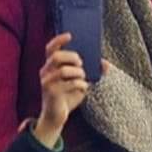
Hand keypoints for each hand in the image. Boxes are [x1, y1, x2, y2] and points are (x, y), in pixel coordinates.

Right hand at [33, 33, 96, 148]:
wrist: (57, 117)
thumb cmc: (67, 96)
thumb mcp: (80, 82)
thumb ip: (91, 71)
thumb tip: (106, 63)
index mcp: (50, 66)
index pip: (50, 48)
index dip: (59, 40)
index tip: (70, 35)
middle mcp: (46, 72)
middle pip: (57, 57)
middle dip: (72, 57)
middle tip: (81, 63)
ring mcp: (47, 82)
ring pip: (63, 70)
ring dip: (78, 73)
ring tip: (83, 78)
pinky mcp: (51, 93)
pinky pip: (70, 83)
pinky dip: (81, 84)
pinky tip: (84, 88)